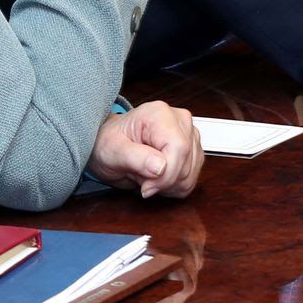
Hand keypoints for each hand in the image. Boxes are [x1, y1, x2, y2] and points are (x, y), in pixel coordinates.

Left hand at [88, 100, 203, 198]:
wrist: (111, 147)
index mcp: (160, 114)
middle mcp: (180, 122)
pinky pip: (190, 180)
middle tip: (140, 177)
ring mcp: (190, 136)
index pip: (179, 148)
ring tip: (146, 174)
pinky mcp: (193, 151)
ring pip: (189, 175)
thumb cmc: (109, 144)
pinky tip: (157, 178)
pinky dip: (173, 186)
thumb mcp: (111, 151)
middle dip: (162, 181)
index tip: (146, 187)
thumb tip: (160, 166)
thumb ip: (135, 157)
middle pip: (186, 164)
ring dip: (167, 185)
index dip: (165, 175)